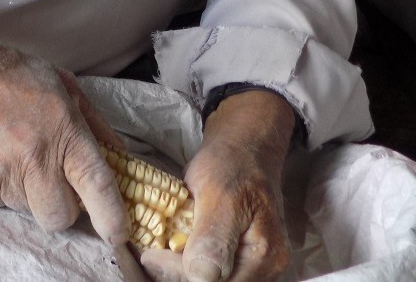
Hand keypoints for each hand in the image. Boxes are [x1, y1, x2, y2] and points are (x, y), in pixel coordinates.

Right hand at [0, 0, 128, 244]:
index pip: (98, 188)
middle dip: (62, 207)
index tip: (118, 234)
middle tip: (53, 181)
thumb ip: (94, 124)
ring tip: (13, 154)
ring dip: (28, 191)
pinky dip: (1, 186)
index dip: (113, 219)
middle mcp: (34, 159)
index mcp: (64, 133)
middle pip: (60, 217)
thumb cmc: (10, 73)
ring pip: (27, 210)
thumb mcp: (64, 86)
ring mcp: (1, 175)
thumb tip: (119, 157)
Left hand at [139, 90, 294, 281]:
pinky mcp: (243, 257)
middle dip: (179, 275)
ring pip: (214, 280)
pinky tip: (173, 252)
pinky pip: (216, 270)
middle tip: (149, 256)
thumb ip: (214, 239)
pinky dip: (190, 264)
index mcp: (264, 255)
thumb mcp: (219, 195)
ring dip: (183, 272)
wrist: (244, 147)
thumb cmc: (231, 165)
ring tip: (157, 255)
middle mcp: (266, 268)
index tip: (148, 256)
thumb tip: (201, 277)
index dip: (178, 273)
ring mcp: (256, 264)